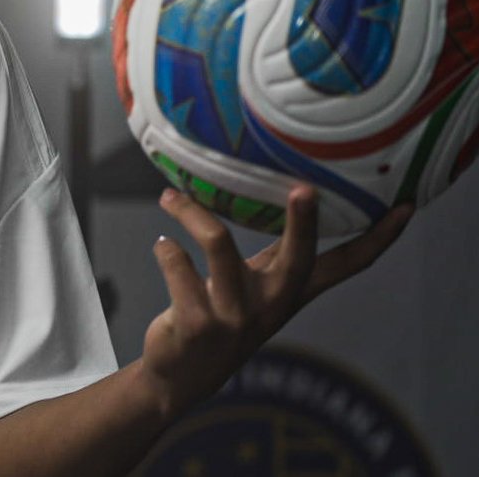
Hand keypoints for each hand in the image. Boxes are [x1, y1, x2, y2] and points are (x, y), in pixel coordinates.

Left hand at [138, 184, 413, 420]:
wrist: (178, 378)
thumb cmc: (221, 317)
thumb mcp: (257, 290)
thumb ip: (276, 255)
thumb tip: (291, 196)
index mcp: (291, 291)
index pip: (346, 265)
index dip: (378, 239)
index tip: (405, 207)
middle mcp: (272, 304)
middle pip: (296, 257)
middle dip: (302, 222)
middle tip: (304, 189)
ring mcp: (236, 316)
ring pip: (219, 244)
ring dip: (191, 213)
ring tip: (170, 197)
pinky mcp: (198, 323)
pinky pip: (178, 264)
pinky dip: (167, 248)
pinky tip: (164, 245)